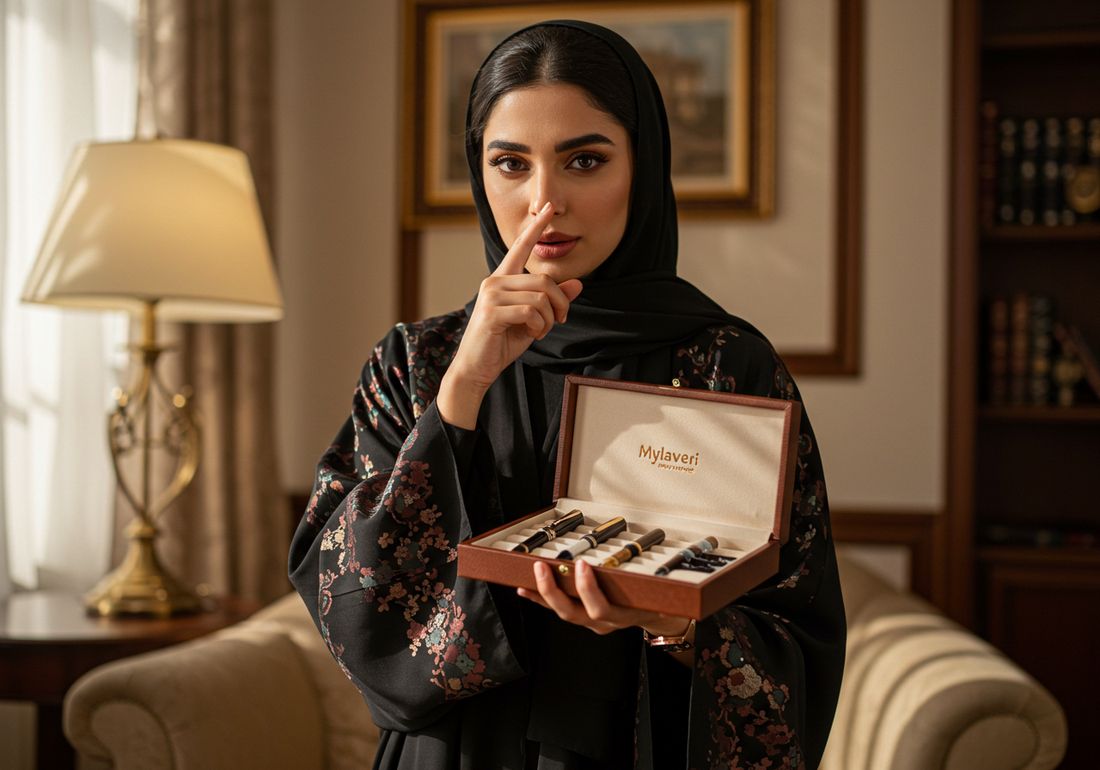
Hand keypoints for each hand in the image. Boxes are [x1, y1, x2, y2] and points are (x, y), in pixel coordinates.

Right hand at [437, 202, 582, 428]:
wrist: (477, 368)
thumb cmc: (501, 343)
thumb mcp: (533, 320)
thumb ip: (552, 301)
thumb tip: (578, 284)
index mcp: (502, 280)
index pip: (520, 247)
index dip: (535, 227)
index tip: (547, 207)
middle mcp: (494, 281)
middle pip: (544, 279)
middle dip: (560, 303)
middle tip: (559, 321)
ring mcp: (491, 295)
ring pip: (540, 296)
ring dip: (549, 318)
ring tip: (541, 331)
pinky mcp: (492, 311)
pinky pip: (532, 311)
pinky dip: (539, 325)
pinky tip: (533, 334)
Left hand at [517, 558, 692, 639]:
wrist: (656, 618)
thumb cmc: (658, 601)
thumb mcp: (665, 596)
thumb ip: (664, 593)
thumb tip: (668, 582)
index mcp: (622, 615)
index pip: (601, 608)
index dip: (588, 590)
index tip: (582, 566)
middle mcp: (603, 622)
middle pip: (573, 613)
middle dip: (554, 591)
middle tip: (543, 568)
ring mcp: (590, 621)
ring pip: (562, 612)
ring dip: (543, 594)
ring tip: (529, 578)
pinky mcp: (581, 616)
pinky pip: (557, 610)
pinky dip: (539, 599)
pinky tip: (525, 588)